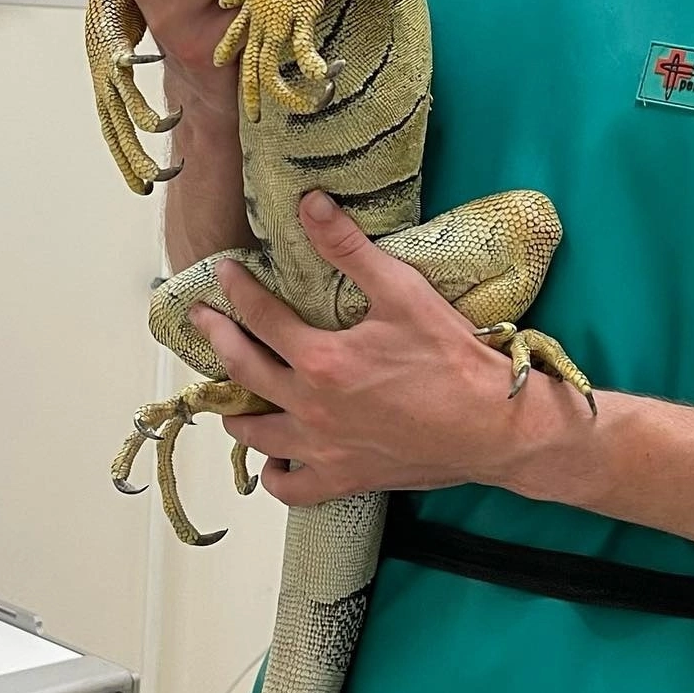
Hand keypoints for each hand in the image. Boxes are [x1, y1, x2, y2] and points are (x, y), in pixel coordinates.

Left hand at [189, 192, 532, 504]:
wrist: (493, 425)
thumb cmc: (451, 358)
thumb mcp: (402, 291)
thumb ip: (349, 248)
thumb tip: (310, 204)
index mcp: (320, 360)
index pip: (262, 317)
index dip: (238, 290)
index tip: (224, 273)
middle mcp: (310, 408)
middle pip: (245, 371)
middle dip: (218, 339)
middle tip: (201, 319)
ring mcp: (324, 449)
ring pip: (258, 435)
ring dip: (236, 412)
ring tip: (226, 399)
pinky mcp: (345, 478)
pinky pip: (292, 488)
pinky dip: (275, 475)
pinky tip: (274, 462)